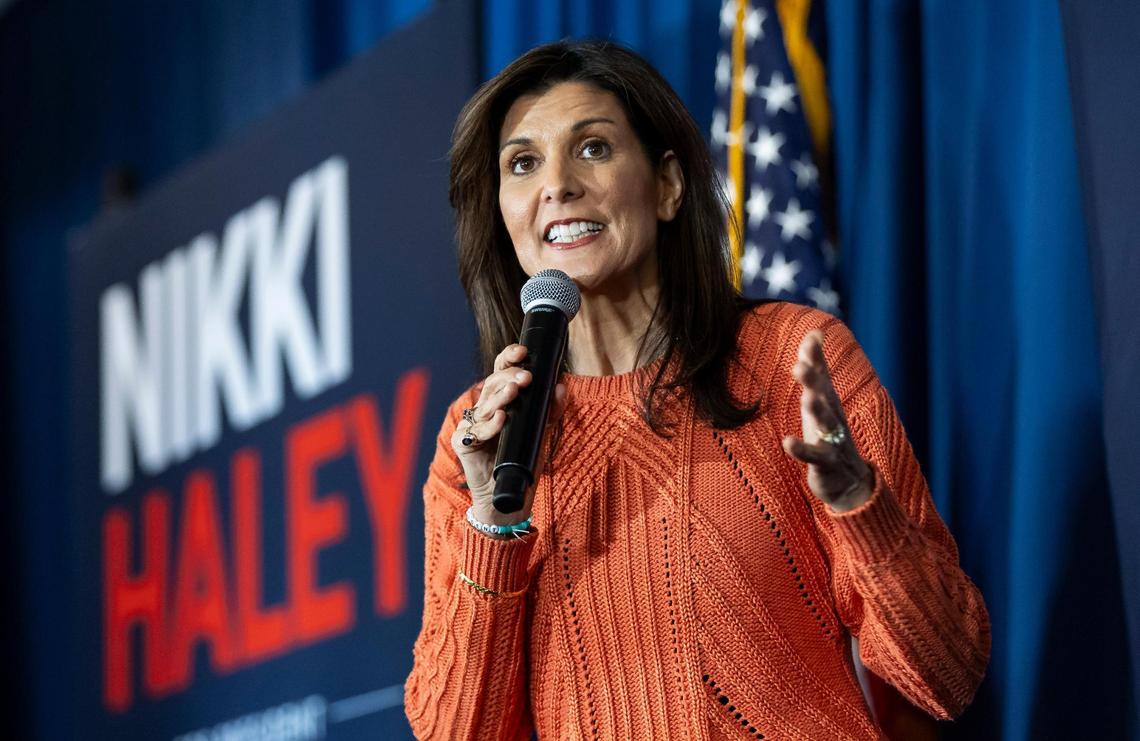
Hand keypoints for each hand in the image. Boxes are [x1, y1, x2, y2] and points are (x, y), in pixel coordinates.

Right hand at [451, 344, 567, 525]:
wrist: (509, 495)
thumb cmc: (522, 460)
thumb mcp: (541, 431)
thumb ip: (551, 410)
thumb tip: (560, 385)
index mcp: (500, 401)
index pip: (501, 371)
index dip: (508, 358)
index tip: (522, 351)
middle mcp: (484, 409)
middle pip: (491, 384)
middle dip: (508, 377)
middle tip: (525, 377)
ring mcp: (472, 426)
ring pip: (484, 405)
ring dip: (499, 397)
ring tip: (514, 390)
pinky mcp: (463, 444)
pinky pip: (475, 432)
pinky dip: (489, 426)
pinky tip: (501, 418)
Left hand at [780, 330, 874, 512]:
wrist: (847, 479)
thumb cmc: (828, 431)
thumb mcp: (821, 397)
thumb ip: (817, 366)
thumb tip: (814, 332)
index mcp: (828, 400)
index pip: (823, 375)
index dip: (816, 358)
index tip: (810, 338)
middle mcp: (832, 416)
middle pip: (824, 395)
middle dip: (814, 380)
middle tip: (800, 365)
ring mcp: (832, 440)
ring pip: (826, 424)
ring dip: (817, 411)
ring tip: (807, 399)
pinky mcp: (826, 463)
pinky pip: (814, 456)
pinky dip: (801, 449)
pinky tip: (787, 442)